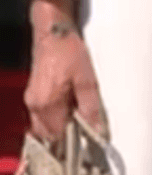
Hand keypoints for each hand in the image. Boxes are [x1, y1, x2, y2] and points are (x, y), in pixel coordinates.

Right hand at [23, 0, 107, 142]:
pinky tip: (69, 110)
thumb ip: (91, 108)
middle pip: (48, 134)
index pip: (58, 136)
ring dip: (60, 128)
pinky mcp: (33, 94)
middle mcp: (35, 105)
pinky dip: (55, 118)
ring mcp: (32, 99)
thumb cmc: (69, 51)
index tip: (87, 143)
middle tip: (84, 133)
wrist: (53, 31)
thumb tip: (96, 130)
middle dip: (65, 137)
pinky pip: (42, 115)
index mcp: (47, 104)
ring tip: (78, 120)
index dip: (73, 142)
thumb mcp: (88, 80)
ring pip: (44, 126)